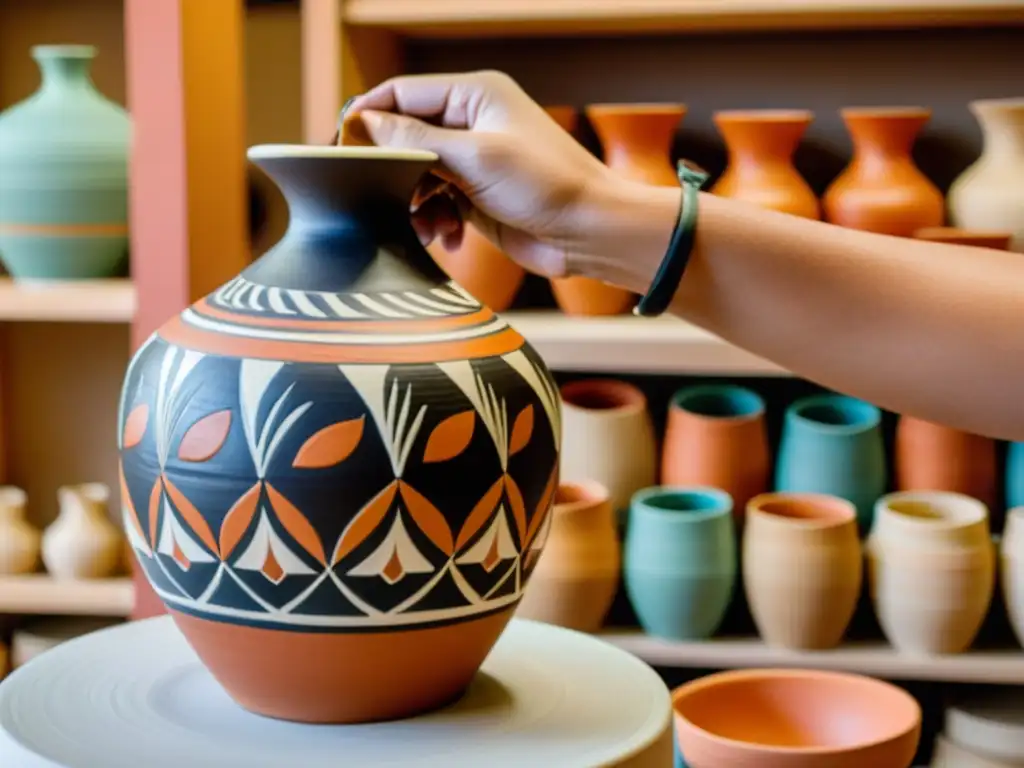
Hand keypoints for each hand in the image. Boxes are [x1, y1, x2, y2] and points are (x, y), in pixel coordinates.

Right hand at [347, 71, 616, 277]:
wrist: (590, 232)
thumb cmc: (547, 184)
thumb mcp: (475, 158)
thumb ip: (416, 139)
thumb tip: (367, 123)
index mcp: (474, 96)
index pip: (402, 94)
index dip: (369, 117)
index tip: (340, 145)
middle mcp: (472, 124)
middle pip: (405, 137)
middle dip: (391, 169)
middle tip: (376, 196)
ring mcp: (474, 162)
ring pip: (417, 176)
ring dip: (413, 203)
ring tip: (425, 224)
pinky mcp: (477, 197)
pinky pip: (436, 204)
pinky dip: (434, 221)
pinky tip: (447, 237)